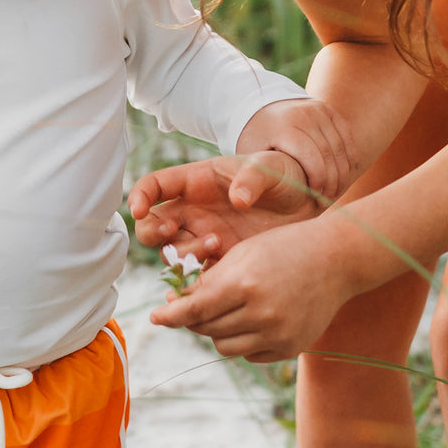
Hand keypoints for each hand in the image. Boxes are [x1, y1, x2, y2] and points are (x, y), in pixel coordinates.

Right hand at [129, 150, 316, 260]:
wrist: (308, 205)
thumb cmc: (283, 176)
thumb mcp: (269, 169)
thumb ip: (252, 179)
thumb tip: (237, 200)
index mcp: (196, 182)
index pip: (154, 186)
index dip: (139, 196)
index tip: (139, 209)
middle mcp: (193, 212)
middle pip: (152, 226)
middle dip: (153, 232)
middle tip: (172, 232)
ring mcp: (203, 238)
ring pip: (171, 253)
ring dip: (183, 253)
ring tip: (217, 244)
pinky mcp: (219, 261)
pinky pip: (195, 276)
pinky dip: (197, 279)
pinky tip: (216, 274)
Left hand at [148, 217, 350, 361]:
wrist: (336, 259)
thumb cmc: (284, 248)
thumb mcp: (242, 254)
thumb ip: (210, 281)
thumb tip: (176, 306)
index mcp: (245, 284)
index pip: (195, 309)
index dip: (170, 316)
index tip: (155, 318)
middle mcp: (261, 313)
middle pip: (206, 329)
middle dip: (193, 318)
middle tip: (192, 306)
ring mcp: (278, 334)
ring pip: (225, 346)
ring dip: (217, 331)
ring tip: (226, 310)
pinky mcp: (290, 348)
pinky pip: (250, 355)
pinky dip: (243, 340)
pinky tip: (252, 319)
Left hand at [236, 97, 355, 203]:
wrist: (260, 106)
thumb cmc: (254, 138)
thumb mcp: (246, 155)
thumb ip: (249, 176)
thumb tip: (239, 201)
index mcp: (285, 127)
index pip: (312, 158)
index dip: (319, 181)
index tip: (316, 198)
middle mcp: (305, 114)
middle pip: (330, 154)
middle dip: (333, 181)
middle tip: (328, 199)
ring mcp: (319, 110)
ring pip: (341, 146)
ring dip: (343, 171)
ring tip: (335, 190)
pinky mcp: (328, 109)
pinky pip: (346, 135)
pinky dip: (347, 156)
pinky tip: (342, 173)